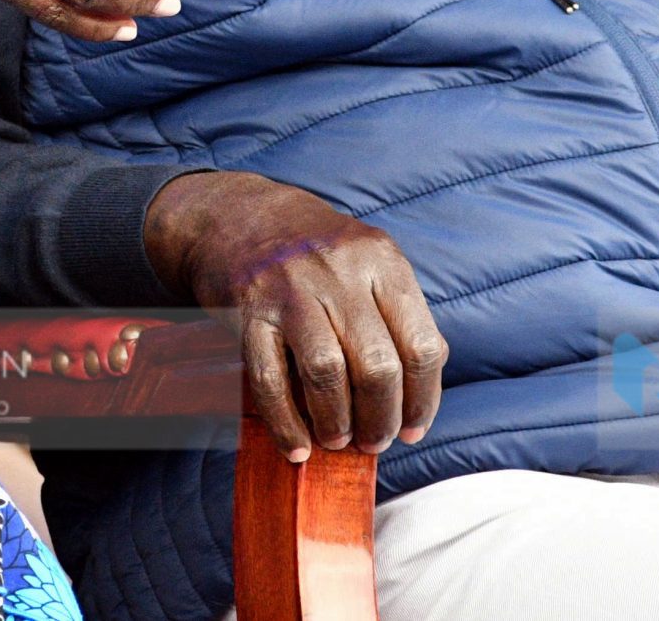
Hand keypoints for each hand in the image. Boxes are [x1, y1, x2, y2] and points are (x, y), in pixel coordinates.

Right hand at [145, 169, 445, 460]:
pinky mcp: (248, 308)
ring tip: (338, 440)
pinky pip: (270, 378)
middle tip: (373, 441)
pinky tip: (297, 445)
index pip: (422, 345)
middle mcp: (339, 270)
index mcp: (381, 259)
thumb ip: (396, 314)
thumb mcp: (366, 261)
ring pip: (328, 373)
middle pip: (377, 365)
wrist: (236, 213)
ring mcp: (290, 287)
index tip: (412, 429)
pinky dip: (286, 422)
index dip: (423, 400)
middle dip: (380, 419)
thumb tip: (421, 392)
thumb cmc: (313, 250)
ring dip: (337, 422)